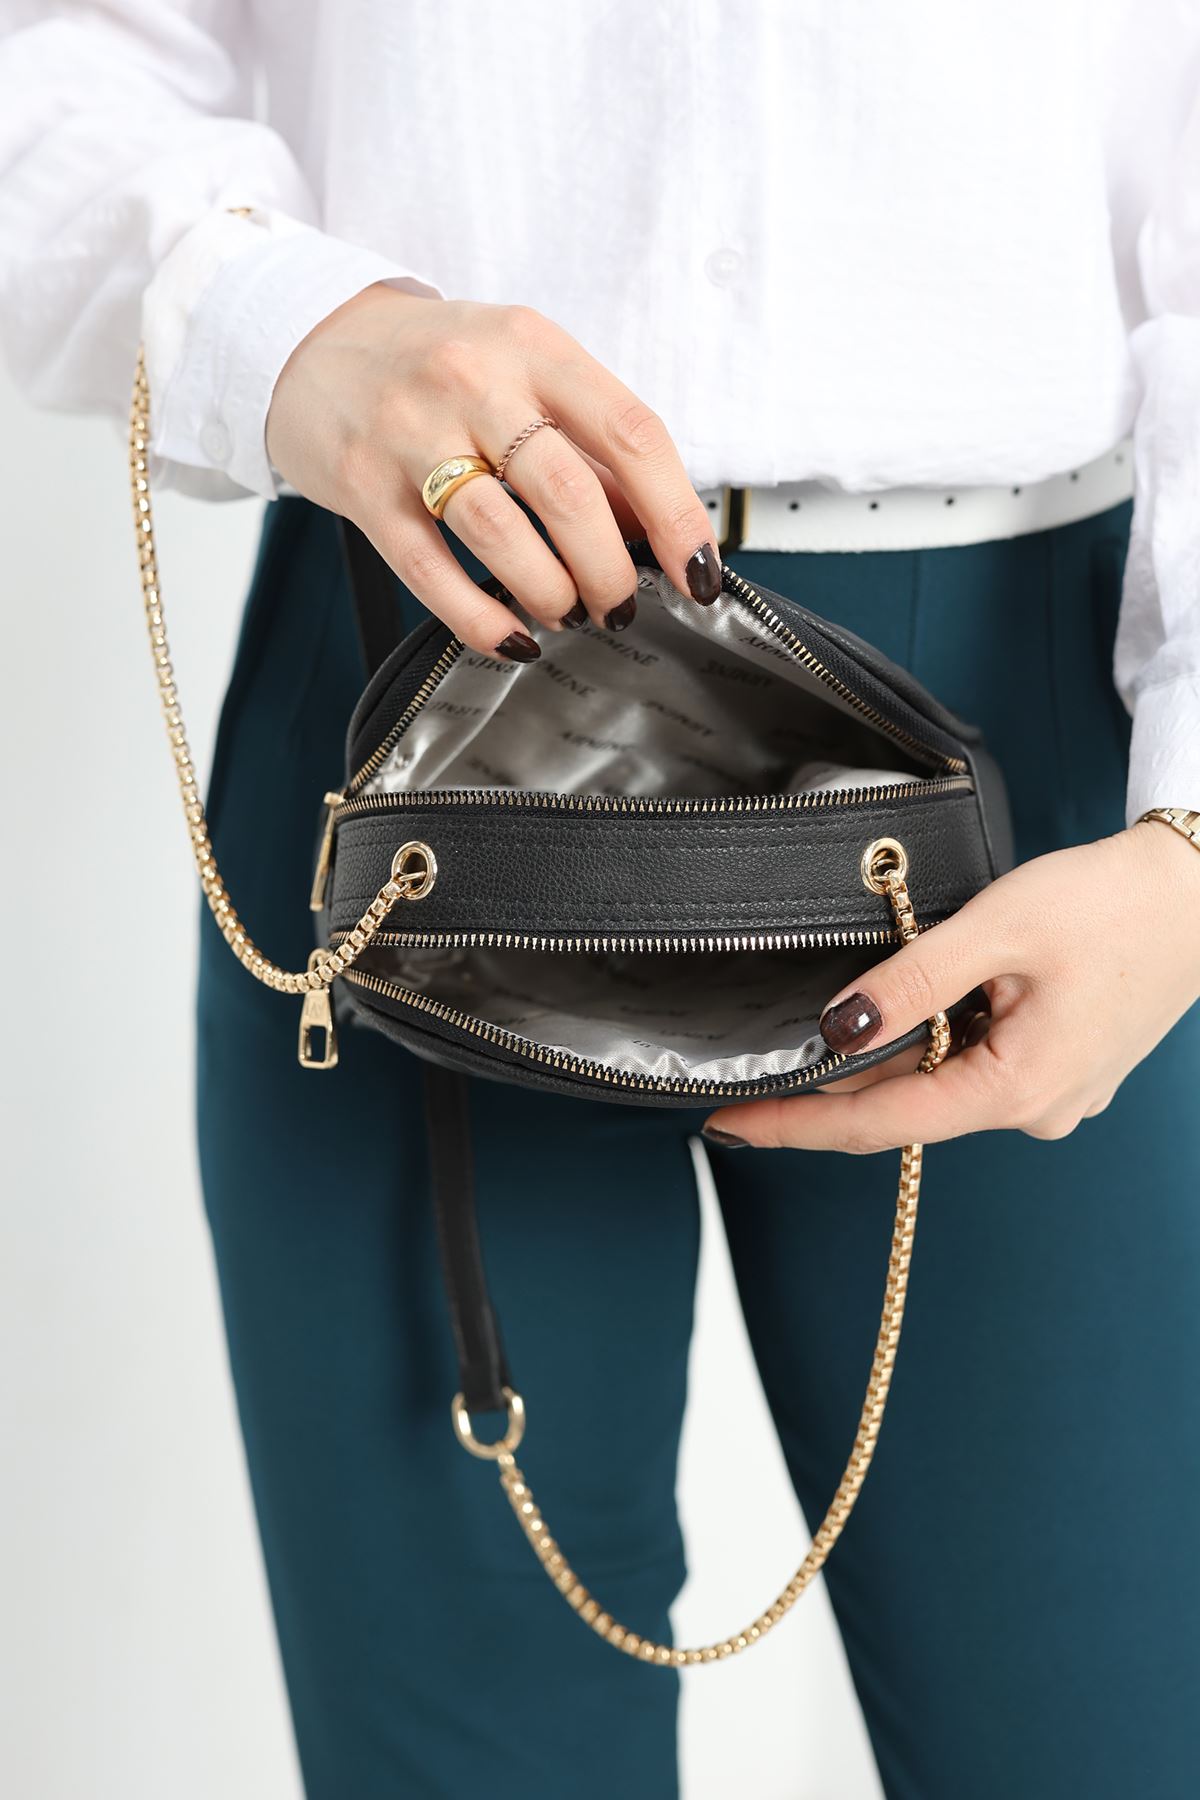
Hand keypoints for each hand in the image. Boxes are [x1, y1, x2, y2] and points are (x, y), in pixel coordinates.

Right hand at [266, 285, 721, 656]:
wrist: (310, 341)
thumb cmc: (437, 365)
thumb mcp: (523, 373)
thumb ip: (589, 446)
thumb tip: (655, 532)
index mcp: (532, 346)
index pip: (631, 433)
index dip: (678, 514)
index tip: (700, 572)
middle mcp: (473, 380)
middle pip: (570, 493)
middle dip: (610, 569)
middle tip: (618, 604)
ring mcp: (411, 432)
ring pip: (501, 534)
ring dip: (550, 592)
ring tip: (565, 611)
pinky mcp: (363, 486)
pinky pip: (429, 571)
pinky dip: (480, 618)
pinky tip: (511, 638)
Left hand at [703, 821, 1199, 1152]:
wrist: (1198, 889)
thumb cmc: (1113, 904)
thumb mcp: (995, 930)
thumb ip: (910, 982)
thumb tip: (836, 1028)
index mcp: (1017, 1090)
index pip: (877, 1124)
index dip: (793, 1124)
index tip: (727, 1125)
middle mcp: (1035, 1110)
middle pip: (904, 1106)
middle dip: (834, 1081)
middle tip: (759, 1063)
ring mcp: (1052, 1094)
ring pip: (940, 1082)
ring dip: (894, 1049)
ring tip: (864, 1001)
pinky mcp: (1059, 1067)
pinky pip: (976, 1065)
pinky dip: (938, 1038)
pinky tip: (926, 997)